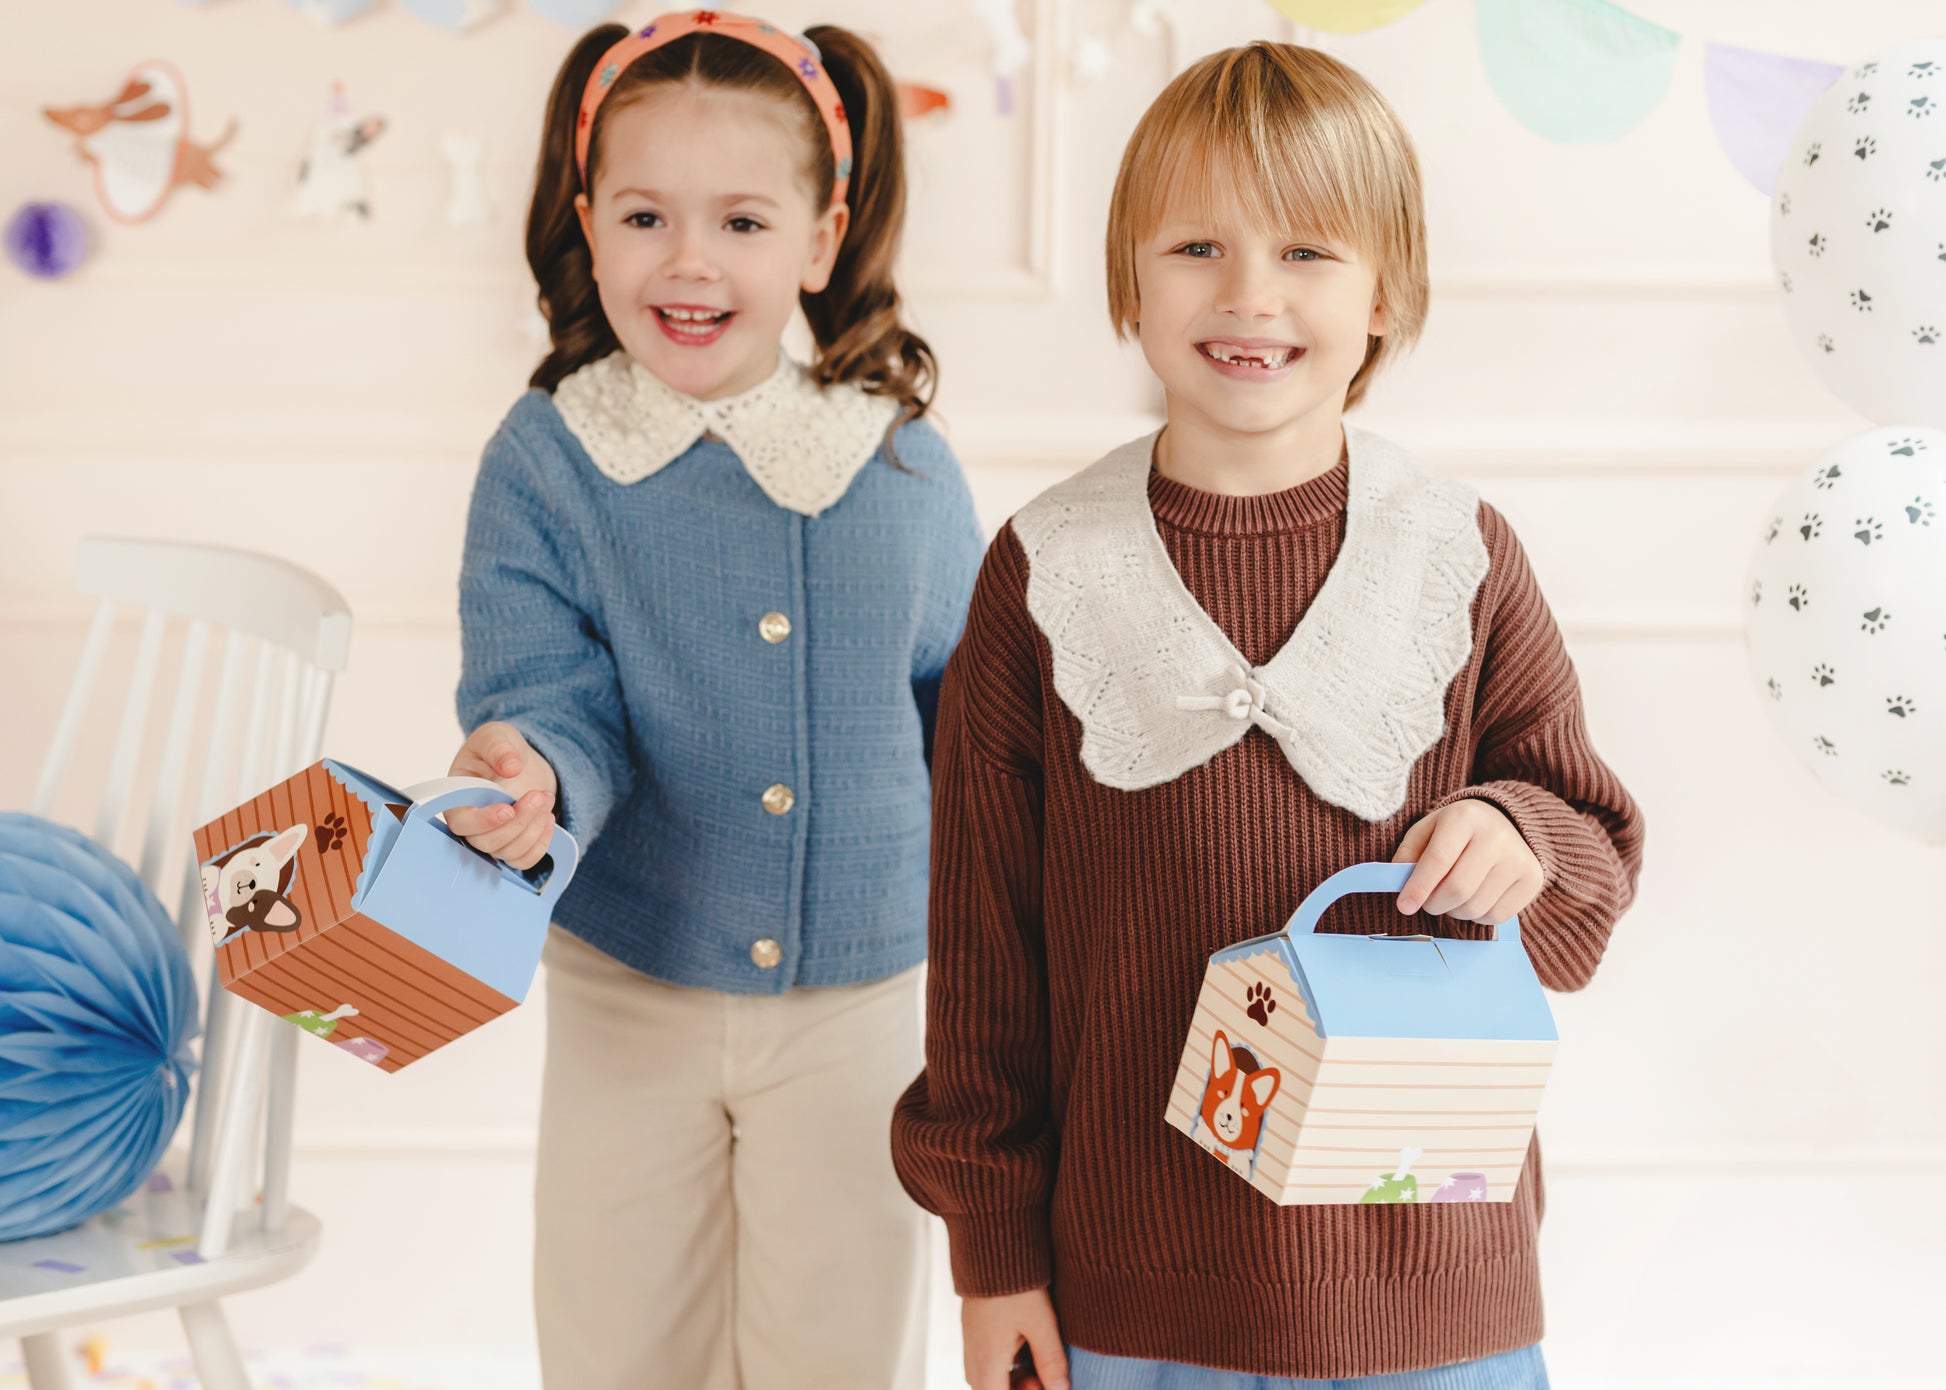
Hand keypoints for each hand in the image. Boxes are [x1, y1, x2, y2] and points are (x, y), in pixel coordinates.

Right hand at [444, 721, 559, 869]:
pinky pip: (524, 860)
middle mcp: (471, 823)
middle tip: (540, 796)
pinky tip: (548, 818)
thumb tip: (511, 767)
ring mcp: (491, 837)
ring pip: (508, 852)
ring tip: (546, 799)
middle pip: (487, 842)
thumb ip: (499, 748)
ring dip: (533, 830)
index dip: (483, 822)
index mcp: (457, 798)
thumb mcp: (497, 736)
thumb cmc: (499, 748)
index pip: (461, 823)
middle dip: (519, 823)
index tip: (508, 809)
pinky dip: (540, 843)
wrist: (520, 760)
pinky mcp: (511, 845)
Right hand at [962, 1288, 1067, 1389]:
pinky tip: (1028, 1345)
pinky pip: (988, 1359)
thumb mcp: (1042, 1323)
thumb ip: (1051, 1361)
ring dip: (1014, 1377)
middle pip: (992, 1389)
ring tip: (1039, 1359)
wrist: (990, 1244)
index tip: (1043, 1385)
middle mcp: (973, 1355)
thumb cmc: (1016, 1285)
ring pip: (990, 1375)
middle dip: (1019, 1389)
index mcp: (987, 1361)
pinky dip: (1008, 1362)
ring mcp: (972, 1341)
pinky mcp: (974, 1327)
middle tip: (1045, 1378)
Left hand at [1392, 799, 1542, 925]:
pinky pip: (1496, 916)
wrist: (1503, 822)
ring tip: (1452, 895)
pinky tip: (1475, 897)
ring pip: (1475, 908)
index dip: (1418, 887)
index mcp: (1465, 817)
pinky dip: (1477, 916)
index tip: (1404, 906)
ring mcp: (1519, 858)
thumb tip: (1398, 884)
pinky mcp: (1532, 879)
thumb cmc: (1455, 831)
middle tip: (1427, 901)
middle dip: (1434, 903)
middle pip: (1457, 889)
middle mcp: (1497, 836)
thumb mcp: (1426, 831)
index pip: (1438, 859)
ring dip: (1454, 911)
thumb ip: (1407, 855)